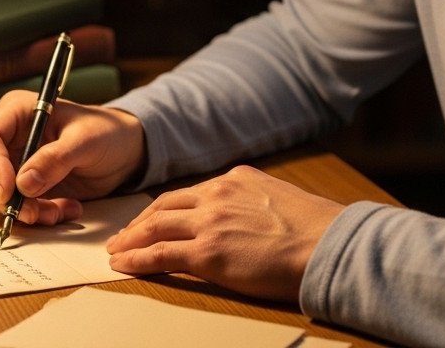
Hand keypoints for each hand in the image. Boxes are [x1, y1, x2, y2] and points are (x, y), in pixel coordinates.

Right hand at [0, 90, 145, 225]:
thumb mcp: (86, 140)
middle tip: (34, 213)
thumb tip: (22, 184)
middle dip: (6, 197)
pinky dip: (38, 215)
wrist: (123, 150)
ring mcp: (14, 162)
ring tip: (61, 210)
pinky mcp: (24, 185)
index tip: (10, 192)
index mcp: (17, 112)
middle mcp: (8, 137)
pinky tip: (67, 209)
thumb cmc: (106, 132)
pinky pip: (16, 207)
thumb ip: (55, 158)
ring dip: (26, 210)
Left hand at [106, 165, 345, 302]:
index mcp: (235, 179)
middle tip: (122, 235)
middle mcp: (217, 194)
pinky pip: (159, 255)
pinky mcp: (207, 252)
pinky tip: (122, 265)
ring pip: (155, 227)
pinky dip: (135, 259)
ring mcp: (209, 222)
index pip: (189, 193)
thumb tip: (246, 219)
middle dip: (139, 222)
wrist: (329, 244)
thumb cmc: (317, 230)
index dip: (166, 209)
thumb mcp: (279, 200)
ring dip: (130, 239)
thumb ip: (253, 203)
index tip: (152, 218)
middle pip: (164, 206)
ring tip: (115, 251)